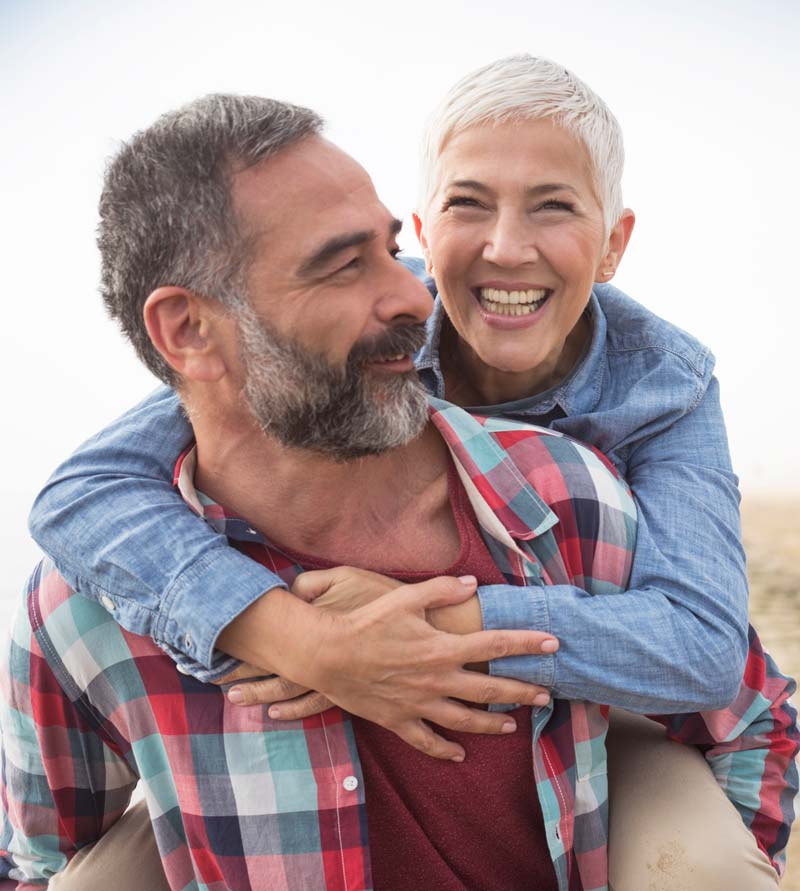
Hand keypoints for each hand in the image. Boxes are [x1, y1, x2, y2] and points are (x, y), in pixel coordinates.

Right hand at [218, 577, 556, 759]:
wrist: (328, 655)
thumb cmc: (365, 623)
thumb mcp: (404, 598)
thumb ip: (440, 589)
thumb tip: (471, 583)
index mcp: (443, 648)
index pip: (495, 645)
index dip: (526, 643)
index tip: (552, 643)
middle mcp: (438, 680)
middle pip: (490, 690)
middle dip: (522, 692)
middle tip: (546, 695)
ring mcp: (420, 704)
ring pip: (466, 720)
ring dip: (493, 724)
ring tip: (512, 726)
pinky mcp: (399, 720)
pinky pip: (427, 741)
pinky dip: (445, 749)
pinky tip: (459, 754)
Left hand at [222, 568, 402, 713]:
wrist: (428, 632)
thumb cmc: (387, 599)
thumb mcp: (349, 577)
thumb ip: (314, 583)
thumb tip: (289, 590)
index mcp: (314, 627)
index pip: (270, 637)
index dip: (244, 644)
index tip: (217, 648)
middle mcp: (320, 657)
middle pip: (273, 668)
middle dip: (243, 674)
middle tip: (215, 680)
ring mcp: (335, 678)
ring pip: (289, 691)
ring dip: (262, 694)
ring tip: (236, 698)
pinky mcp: (351, 692)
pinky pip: (315, 704)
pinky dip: (294, 710)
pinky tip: (278, 714)